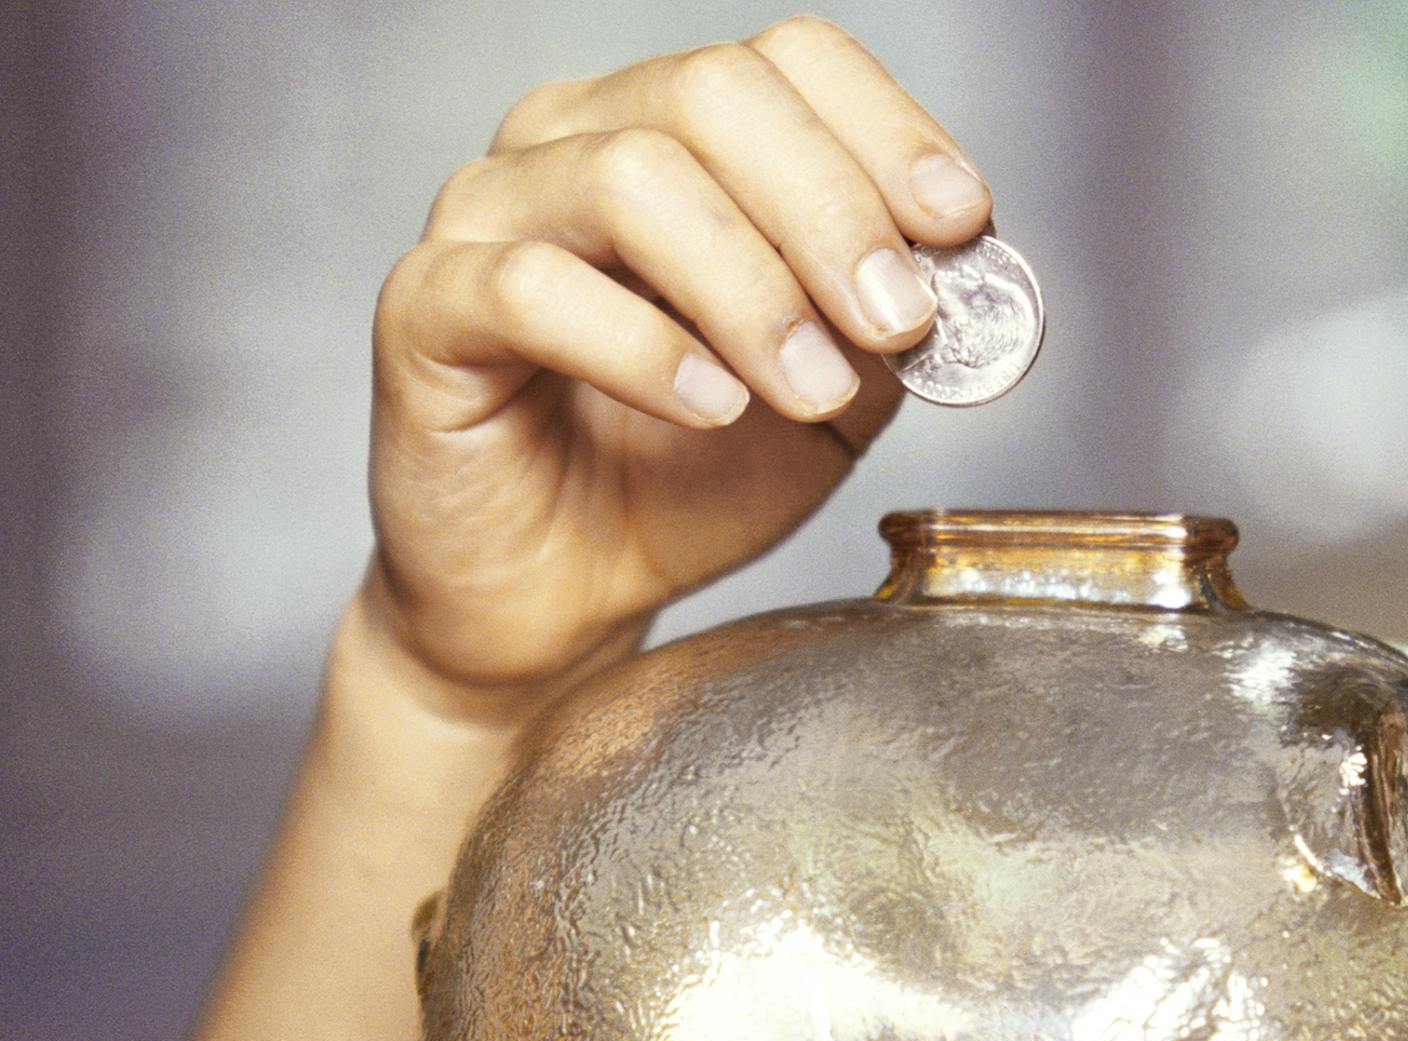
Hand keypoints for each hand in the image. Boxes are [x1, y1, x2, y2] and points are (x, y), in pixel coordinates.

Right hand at [364, 18, 991, 709]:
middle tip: (897, 322)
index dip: (886, 129)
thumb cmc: (683, 480)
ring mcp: (490, 213)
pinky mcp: (428, 308)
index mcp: (680, 134)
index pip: (789, 61)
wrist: (564, 594)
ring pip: (630, 177)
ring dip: (751, 288)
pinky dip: (643, 347)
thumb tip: (960, 272)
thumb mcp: (833, 400)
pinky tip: (711, 407)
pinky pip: (535, 288)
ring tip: (810, 387)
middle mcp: (575, 142)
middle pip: (714, 94)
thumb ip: (886, 328)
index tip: (961, 223)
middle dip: (832, 211)